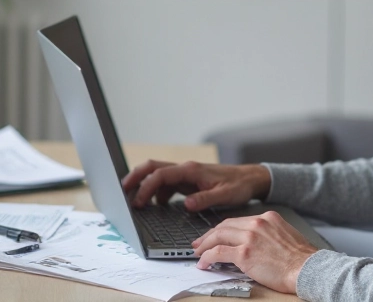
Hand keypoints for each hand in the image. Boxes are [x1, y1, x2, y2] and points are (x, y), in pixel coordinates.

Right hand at [121, 160, 270, 210]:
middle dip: (135, 177)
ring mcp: (186, 175)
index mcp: (191, 170)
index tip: (138, 203)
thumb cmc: (239, 185)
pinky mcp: (188, 181)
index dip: (146, 187)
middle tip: (121, 191)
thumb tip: (186, 204)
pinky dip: (157, 192)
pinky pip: (166, 184)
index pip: (161, 174)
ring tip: (134, 201)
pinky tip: (156, 205)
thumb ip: (205, 199)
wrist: (251, 179)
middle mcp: (186, 169)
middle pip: (153, 167)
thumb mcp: (225, 195)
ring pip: (158, 174)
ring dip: (144, 185)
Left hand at [192, 210, 317, 293]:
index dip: (223, 229)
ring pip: (218, 236)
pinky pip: (218, 253)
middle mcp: (257, 223)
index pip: (238, 221)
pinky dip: (207, 257)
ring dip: (205, 245)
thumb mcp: (285, 236)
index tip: (215, 235)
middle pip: (225, 226)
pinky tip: (203, 263)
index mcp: (268, 218)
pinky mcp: (245, 253)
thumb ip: (268, 234)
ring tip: (198, 253)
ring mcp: (250, 237)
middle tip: (199, 243)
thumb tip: (252, 245)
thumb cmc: (301, 259)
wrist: (308, 268)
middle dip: (209, 235)